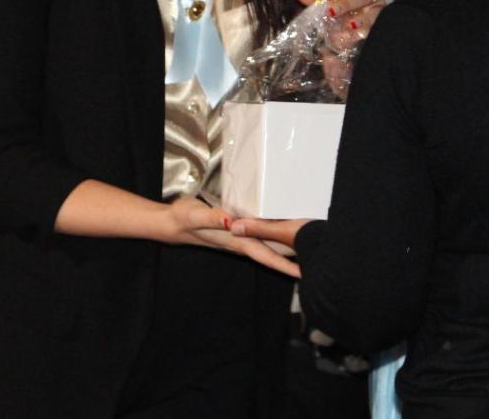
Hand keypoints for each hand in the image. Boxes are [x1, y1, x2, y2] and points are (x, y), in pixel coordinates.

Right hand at [162, 197, 301, 278]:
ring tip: (307, 249)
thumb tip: (230, 221)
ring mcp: (239, 238)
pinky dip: (274, 237)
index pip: (266, 256)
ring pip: (268, 246)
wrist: (172, 223)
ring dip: (286, 250)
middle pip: (273, 253)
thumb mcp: (195, 216)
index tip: (305, 273)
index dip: (285, 266)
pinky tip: (281, 232)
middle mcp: (241, 242)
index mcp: (236, 241)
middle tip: (316, 259)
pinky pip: (260, 237)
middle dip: (293, 260)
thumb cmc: (183, 219)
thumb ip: (212, 218)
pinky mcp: (236, 231)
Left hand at [295, 0, 382, 52]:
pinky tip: (356, 35)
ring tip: (349, 25)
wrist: (354, 30)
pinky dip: (366, 30)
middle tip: (331, 11)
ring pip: (374, 10)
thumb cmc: (340, 10)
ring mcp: (379, 8)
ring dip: (360, 18)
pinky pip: (378, 25)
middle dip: (346, 2)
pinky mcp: (383, 23)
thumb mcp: (327, 2)